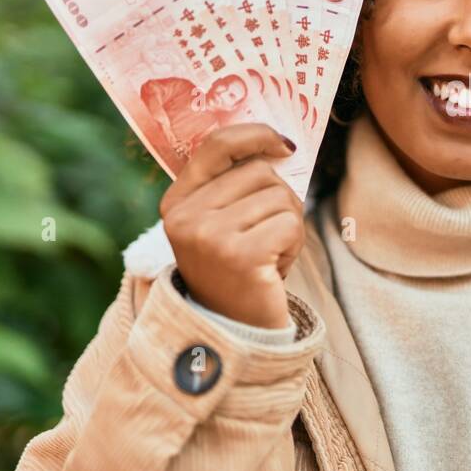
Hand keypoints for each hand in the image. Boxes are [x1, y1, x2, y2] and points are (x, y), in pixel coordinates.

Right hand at [158, 124, 302, 328]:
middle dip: (280, 201)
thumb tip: (280, 144)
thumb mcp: (221, 226)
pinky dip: (294, 245)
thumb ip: (235, 187)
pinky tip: (273, 270)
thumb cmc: (236, 274)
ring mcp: (209, 235)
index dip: (255, 135)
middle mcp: (185, 217)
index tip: (284, 144)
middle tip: (267, 239)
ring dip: (289, 227)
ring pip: (281, 197)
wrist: (233, 335)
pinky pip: (291, 224)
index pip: (217, 145)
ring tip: (267, 257)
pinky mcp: (239, 255)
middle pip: (261, 172)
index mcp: (176, 203)